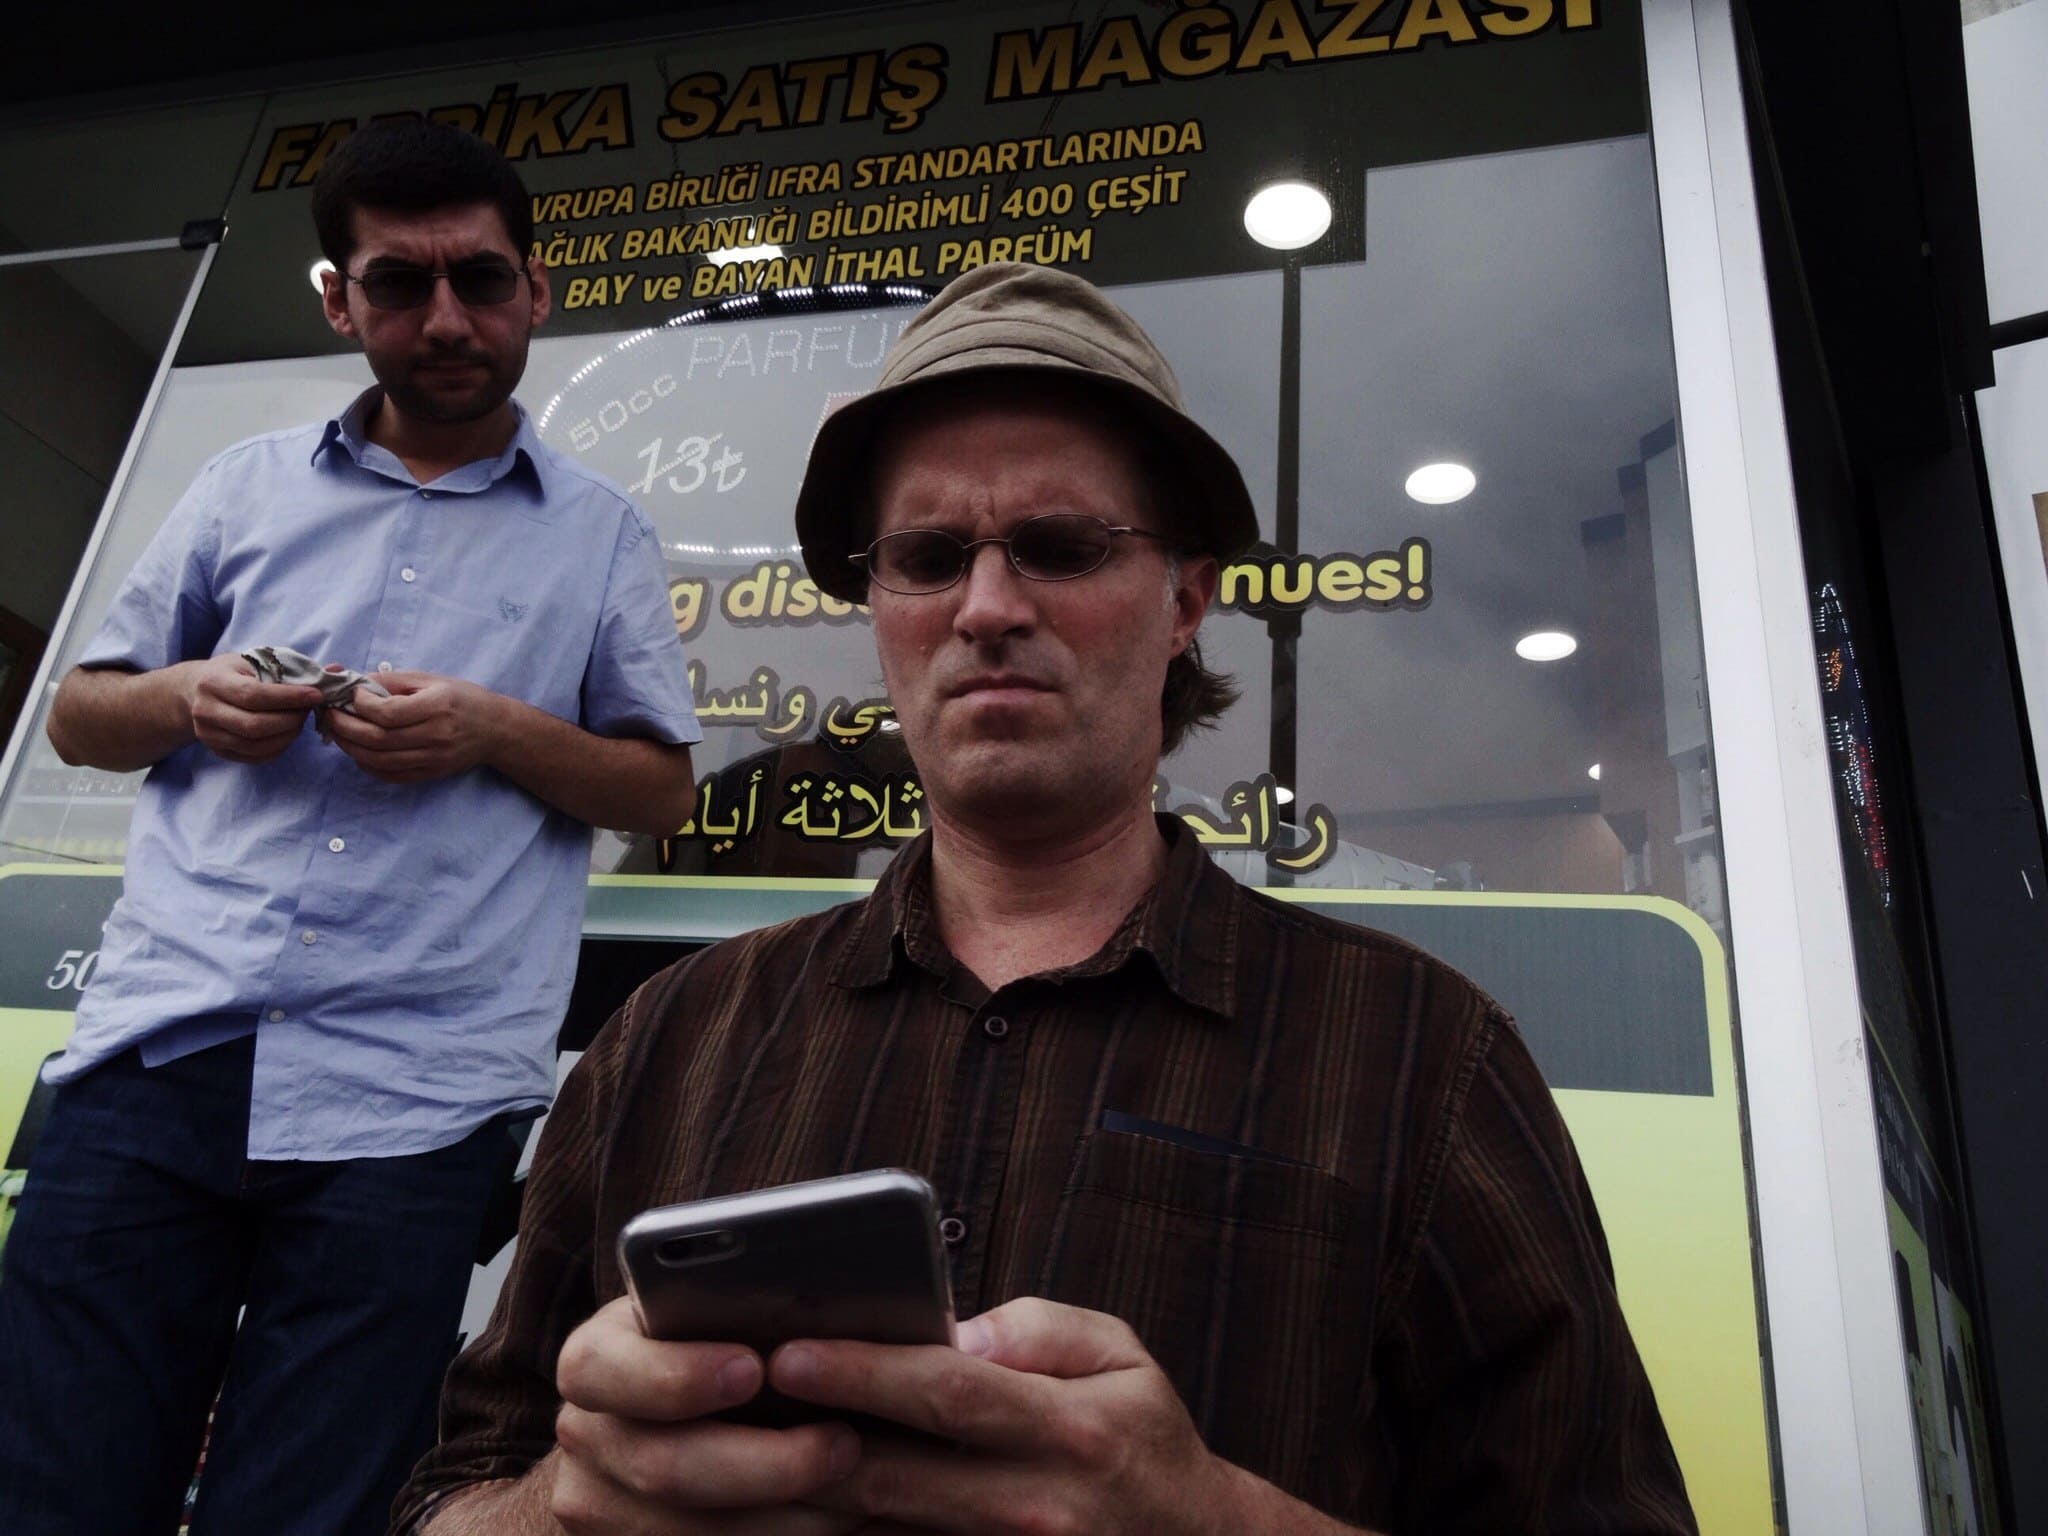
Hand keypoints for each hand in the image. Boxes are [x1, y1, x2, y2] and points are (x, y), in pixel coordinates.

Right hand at [183, 654, 321, 763]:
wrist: (194, 691)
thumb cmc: (233, 673)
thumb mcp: (255, 661)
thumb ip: (294, 668)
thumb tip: (336, 671)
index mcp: (214, 682)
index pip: (254, 695)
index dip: (289, 698)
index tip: (316, 695)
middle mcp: (206, 711)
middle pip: (255, 725)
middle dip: (290, 720)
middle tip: (308, 710)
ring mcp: (209, 735)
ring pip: (256, 745)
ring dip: (287, 735)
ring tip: (298, 721)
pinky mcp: (217, 751)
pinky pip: (254, 757)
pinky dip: (278, 747)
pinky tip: (286, 733)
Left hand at [325, 670, 504, 784]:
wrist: (497, 730)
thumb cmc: (462, 699)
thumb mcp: (431, 680)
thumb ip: (391, 680)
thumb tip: (351, 681)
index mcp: (437, 706)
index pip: (388, 713)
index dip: (360, 705)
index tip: (351, 695)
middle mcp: (436, 735)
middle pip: (378, 739)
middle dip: (345, 727)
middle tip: (329, 715)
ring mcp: (433, 758)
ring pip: (379, 760)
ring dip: (349, 747)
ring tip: (337, 732)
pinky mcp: (430, 773)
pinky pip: (390, 775)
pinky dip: (366, 765)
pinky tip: (357, 751)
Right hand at [544, 1296, 868, 1535]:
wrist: (673, 1419)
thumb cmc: (712, 1341)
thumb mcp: (709, 1311)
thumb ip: (734, 1306)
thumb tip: (812, 1295)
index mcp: (594, 1358)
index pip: (600, 1367)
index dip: (675, 1374)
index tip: (752, 1368)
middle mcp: (586, 1434)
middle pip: (662, 1466)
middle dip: (765, 1462)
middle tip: (842, 1444)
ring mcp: (601, 1503)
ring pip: (693, 1533)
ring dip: (789, 1518)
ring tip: (859, 1490)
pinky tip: (838, 1520)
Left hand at [772, 1297, 1256, 1535]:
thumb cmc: (1144, 1440)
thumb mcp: (1122, 1359)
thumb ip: (1038, 1332)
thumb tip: (954, 1330)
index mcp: (1069, 1431)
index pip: (947, 1393)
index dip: (863, 1371)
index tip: (790, 1350)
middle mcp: (1034, 1507)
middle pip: (896, 1472)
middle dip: (806, 1435)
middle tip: (735, 1402)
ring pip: (883, 1533)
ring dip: (808, 1495)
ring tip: (741, 1450)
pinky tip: (793, 1505)